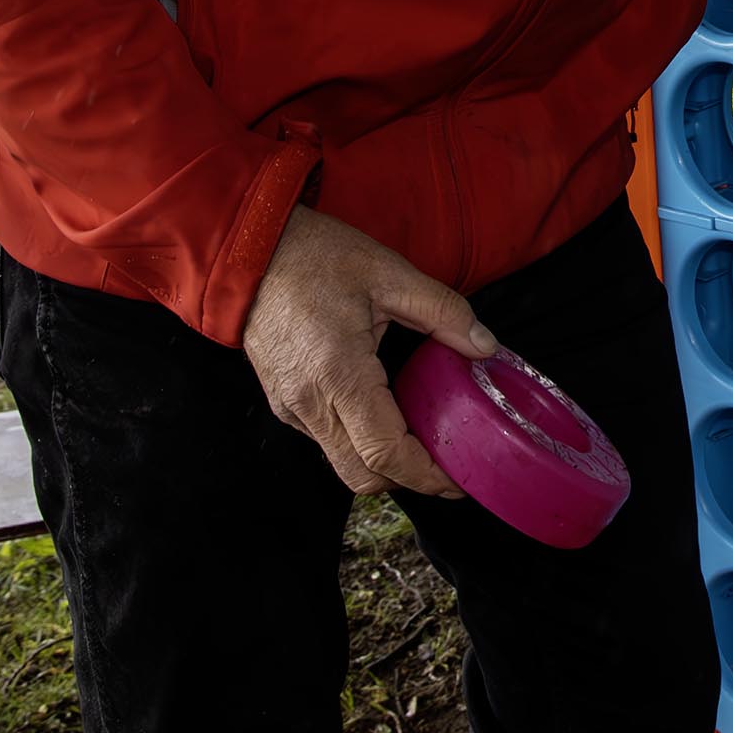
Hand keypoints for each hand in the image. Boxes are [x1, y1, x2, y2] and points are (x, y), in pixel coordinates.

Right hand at [240, 206, 497, 496]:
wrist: (247, 251)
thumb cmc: (314, 257)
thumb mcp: (389, 272)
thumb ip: (443, 310)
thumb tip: (485, 346)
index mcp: (338, 374)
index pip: (385, 452)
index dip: (426, 475)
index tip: (460, 479)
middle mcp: (310, 403)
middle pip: (364, 475)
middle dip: (410, 480)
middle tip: (451, 466)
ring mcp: (291, 408)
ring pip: (344, 463)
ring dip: (386, 464)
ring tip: (427, 439)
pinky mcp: (285, 403)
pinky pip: (328, 441)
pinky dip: (362, 443)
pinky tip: (390, 414)